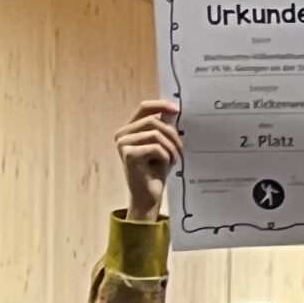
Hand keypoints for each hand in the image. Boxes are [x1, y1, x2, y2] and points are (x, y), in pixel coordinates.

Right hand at [116, 98, 181, 219]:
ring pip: (156, 133)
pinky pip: (156, 147)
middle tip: (181, 149)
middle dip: (172, 134)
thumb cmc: (155, 172)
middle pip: (153, 121)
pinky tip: (166, 166)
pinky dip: (166, 156)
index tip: (177, 109)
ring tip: (173, 160)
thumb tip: (172, 110)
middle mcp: (122, 134)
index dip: (160, 105)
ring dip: (171, 148)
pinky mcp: (129, 154)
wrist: (149, 197)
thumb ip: (165, 128)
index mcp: (129, 129)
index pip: (144, 108)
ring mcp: (123, 143)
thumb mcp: (164, 146)